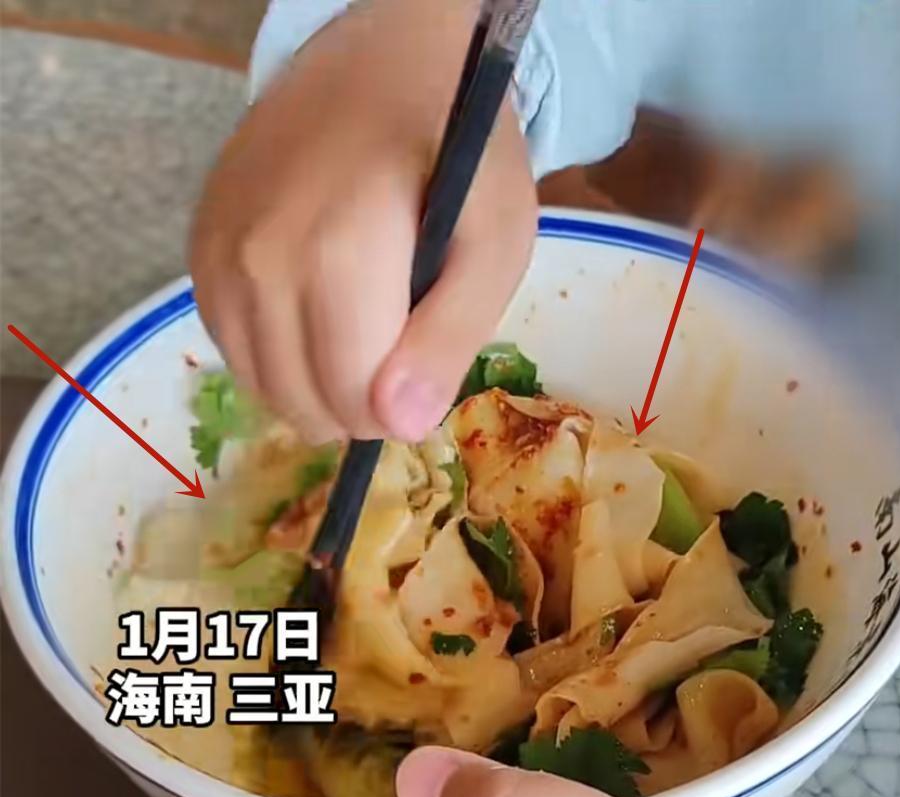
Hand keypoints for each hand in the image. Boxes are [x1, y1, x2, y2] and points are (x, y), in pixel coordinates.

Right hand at [190, 0, 536, 443]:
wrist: (382, 60)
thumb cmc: (455, 154)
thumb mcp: (493, 244)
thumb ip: (448, 340)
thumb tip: (400, 426)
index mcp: (338, 257)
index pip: (352, 401)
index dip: (398, 411)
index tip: (423, 375)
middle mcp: (259, 261)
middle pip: (304, 405)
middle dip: (359, 405)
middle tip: (395, 353)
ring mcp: (218, 254)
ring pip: (264, 387)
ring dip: (315, 386)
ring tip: (357, 330)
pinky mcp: (198, 251)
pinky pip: (232, 349)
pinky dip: (276, 355)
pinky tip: (314, 314)